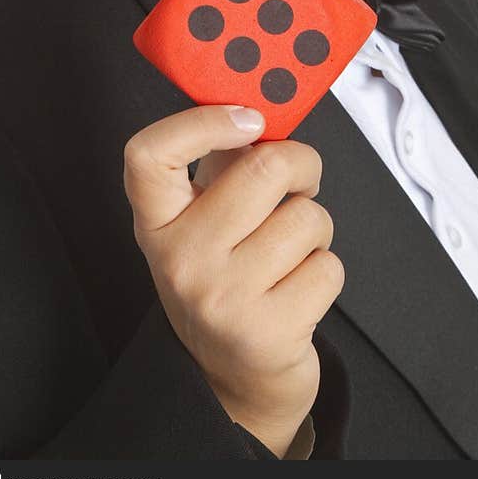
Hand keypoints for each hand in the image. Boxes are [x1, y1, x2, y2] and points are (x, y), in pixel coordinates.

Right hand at [123, 104, 343, 456]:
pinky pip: (328, 266)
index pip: (149, 154)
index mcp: (157, 221)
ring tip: (290, 252)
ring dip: (315, 229)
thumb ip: (227, 159)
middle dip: (302, 166)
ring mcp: (221, 300)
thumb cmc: (228, 278)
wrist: (232, 380)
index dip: (202, 121)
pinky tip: (296, 290)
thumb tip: (264, 98)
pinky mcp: (266, 333)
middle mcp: (179, 261)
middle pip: (263, 168)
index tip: (248, 118)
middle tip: (300, 180)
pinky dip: (325, 271)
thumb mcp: (206, 218)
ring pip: (307, 217)